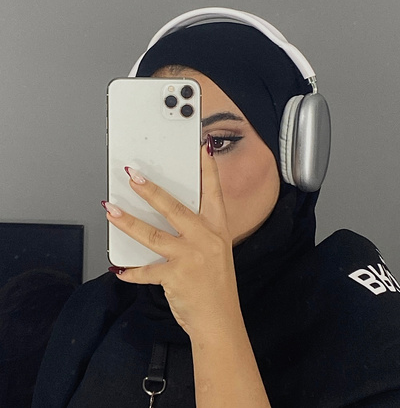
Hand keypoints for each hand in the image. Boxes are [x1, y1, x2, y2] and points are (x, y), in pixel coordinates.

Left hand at [103, 143, 240, 338]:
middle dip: (152, 190)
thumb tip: (169, 215)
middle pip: (174, 208)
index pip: (213, 192)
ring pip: (153, 234)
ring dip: (128, 221)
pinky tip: (118, 268)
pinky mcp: (175, 276)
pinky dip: (130, 271)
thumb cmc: (218, 284)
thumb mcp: (216, 251)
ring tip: (111, 209)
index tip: (200, 148)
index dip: (207, 169)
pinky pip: (145, 271)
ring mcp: (190, 257)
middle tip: (133, 175)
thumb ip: (198, 231)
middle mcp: (205, 239)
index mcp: (217, 229)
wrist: (220, 319)